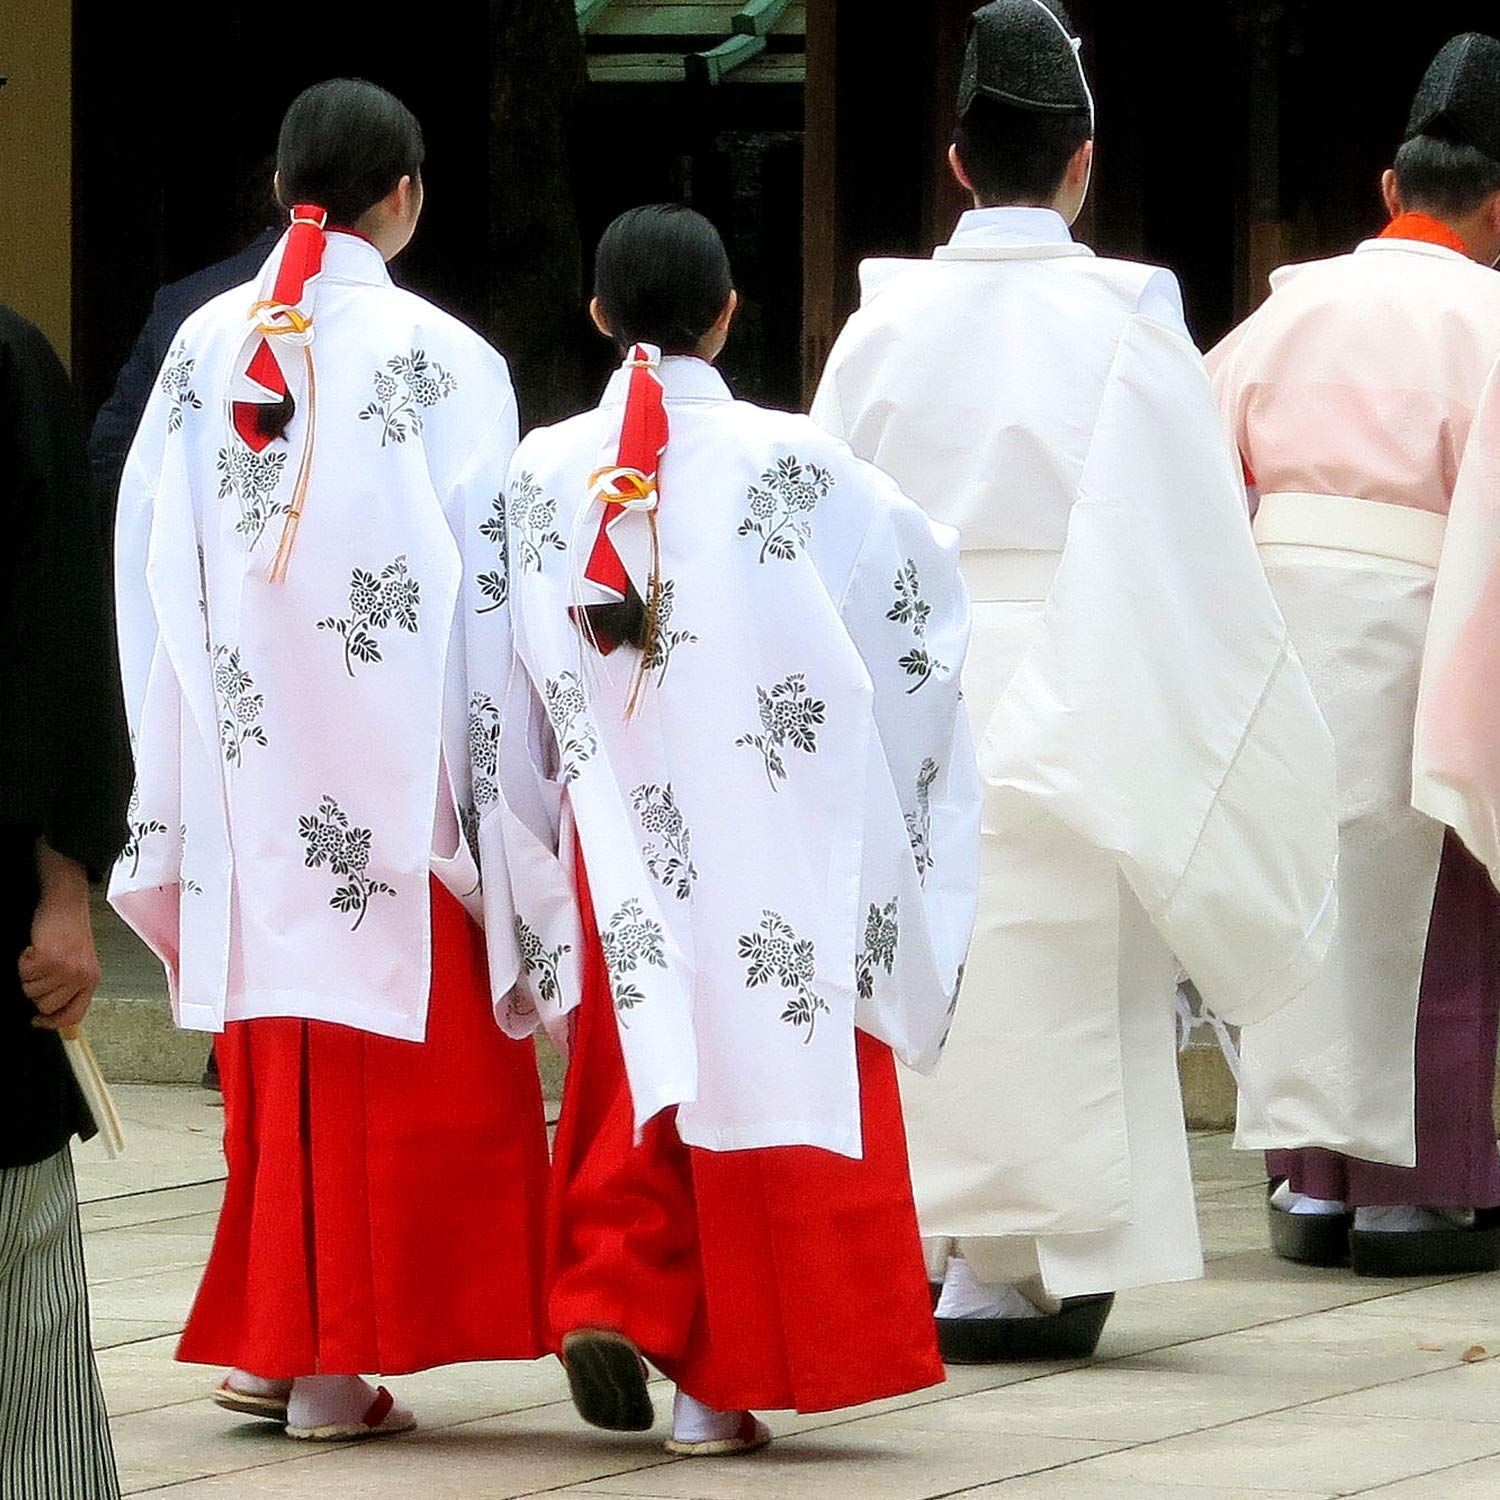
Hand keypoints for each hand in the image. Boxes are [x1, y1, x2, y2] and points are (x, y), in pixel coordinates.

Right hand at [21, 845, 102, 1031]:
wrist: (67, 904)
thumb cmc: (70, 931)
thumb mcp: (79, 962)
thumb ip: (69, 987)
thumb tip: (50, 1013)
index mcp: (91, 980)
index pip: (73, 1015)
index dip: (52, 1022)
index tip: (39, 1020)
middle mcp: (81, 977)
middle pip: (46, 1006)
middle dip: (37, 990)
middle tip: (42, 971)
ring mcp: (66, 969)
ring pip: (32, 990)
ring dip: (29, 974)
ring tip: (40, 956)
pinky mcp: (49, 958)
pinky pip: (25, 973)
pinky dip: (24, 961)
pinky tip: (35, 949)